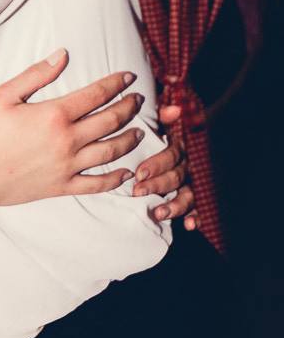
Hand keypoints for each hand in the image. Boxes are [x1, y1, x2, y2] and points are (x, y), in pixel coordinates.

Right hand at [0, 49, 144, 212]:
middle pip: (110, 121)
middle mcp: (67, 141)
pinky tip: (126, 172)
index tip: (128, 78)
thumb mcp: (4, 95)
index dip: (116, 84)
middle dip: (129, 107)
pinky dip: (116, 179)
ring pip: (111, 152)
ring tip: (140, 132)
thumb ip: (36, 74)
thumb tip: (62, 55)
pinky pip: (97, 184)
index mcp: (54, 115)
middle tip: (138, 100)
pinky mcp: (62, 186)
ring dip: (130, 139)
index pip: (96, 95)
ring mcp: (67, 166)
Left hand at [132, 103, 197, 230]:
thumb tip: (174, 111)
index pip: (171, 155)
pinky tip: (190, 226)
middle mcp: (188, 163)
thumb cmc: (159, 130)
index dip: (156, 164)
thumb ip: (164, 115)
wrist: (173, 138)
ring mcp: (192, 181)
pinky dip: (196, 217)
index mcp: (179, 145)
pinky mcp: (193, 195)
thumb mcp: (159, 119)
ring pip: (187, 194)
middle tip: (138, 191)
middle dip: (157, 185)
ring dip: (174, 205)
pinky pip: (198, 207)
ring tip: (158, 213)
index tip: (139, 172)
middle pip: (176, 176)